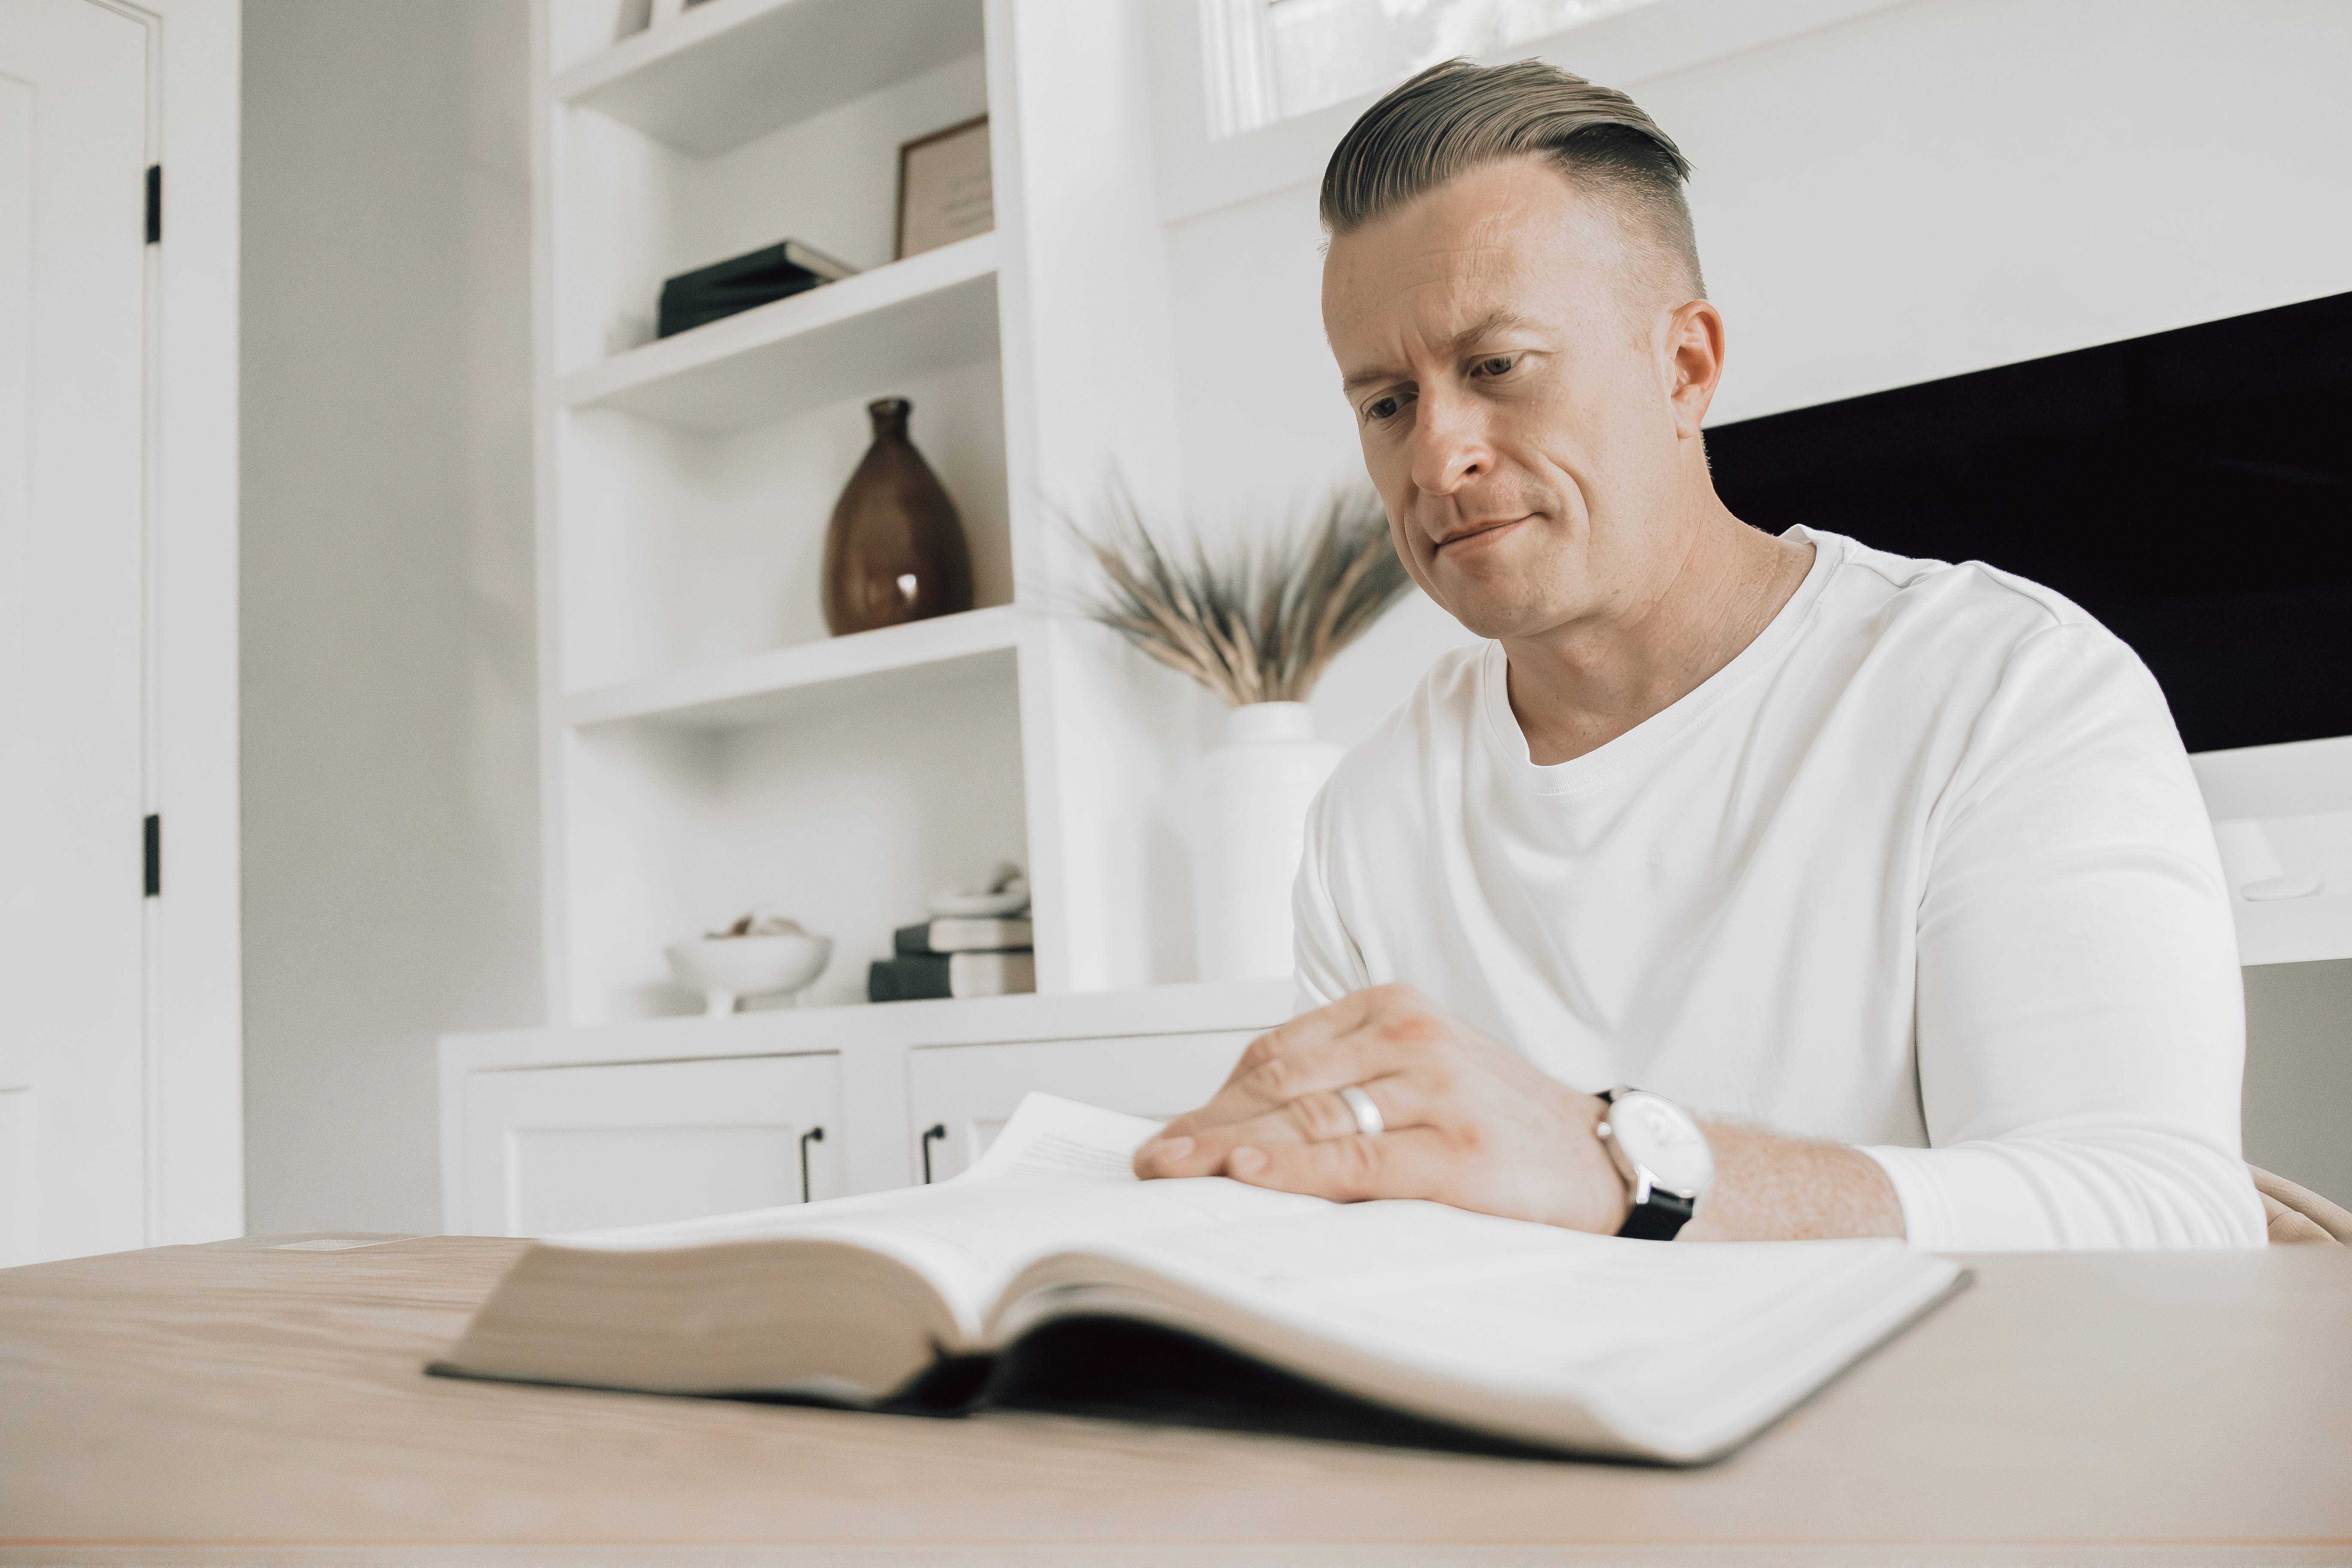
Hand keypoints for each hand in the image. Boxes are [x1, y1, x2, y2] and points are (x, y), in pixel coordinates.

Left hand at [1133, 984, 1632, 1232]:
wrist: (1604, 1158)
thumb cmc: (1500, 1122)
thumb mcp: (1420, 1075)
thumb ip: (1345, 1085)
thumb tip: (1241, 1130)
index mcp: (1393, 1009)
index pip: (1277, 1052)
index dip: (1215, 1097)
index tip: (1170, 1133)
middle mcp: (1410, 1036)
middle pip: (1280, 1083)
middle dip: (1207, 1125)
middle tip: (1154, 1159)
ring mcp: (1435, 1090)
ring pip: (1307, 1117)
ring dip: (1230, 1148)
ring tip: (1178, 1171)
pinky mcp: (1455, 1151)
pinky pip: (1357, 1156)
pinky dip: (1297, 1166)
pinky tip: (1252, 1172)